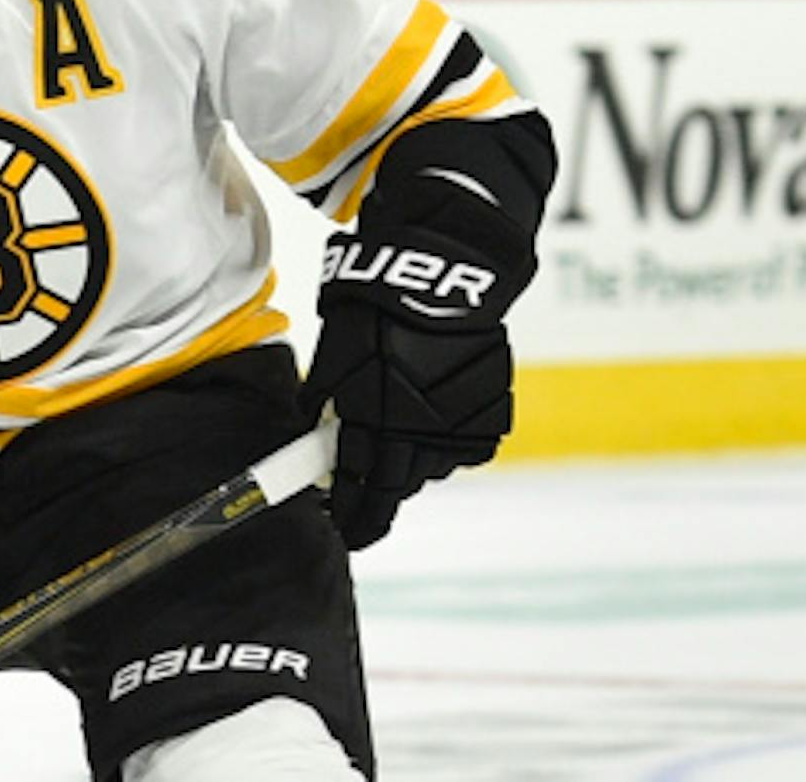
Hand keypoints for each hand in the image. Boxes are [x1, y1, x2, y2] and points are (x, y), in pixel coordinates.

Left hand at [299, 120, 547, 548]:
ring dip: (414, 457)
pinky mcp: (489, 414)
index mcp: (372, 426)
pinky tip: (437, 410)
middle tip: (368, 485)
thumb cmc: (375, 309)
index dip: (352, 518)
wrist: (441, 275)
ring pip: (432, 465)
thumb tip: (316, 434)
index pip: (361, 494)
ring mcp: (457, 428)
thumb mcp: (335, 354)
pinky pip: (465, 444)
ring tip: (403, 426)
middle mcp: (416, 436)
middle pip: (398, 485)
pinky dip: (450, 436)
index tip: (346, 530)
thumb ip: (327, 403)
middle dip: (379, 489)